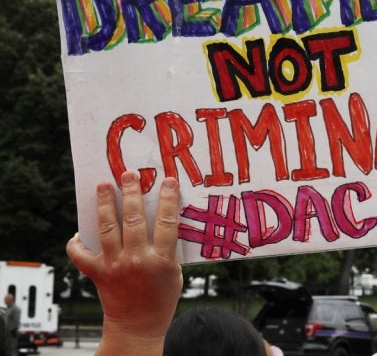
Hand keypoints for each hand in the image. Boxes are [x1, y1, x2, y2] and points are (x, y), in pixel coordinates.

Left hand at [67, 171, 182, 355]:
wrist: (138, 327)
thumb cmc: (161, 299)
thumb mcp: (174, 272)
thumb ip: (167, 248)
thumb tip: (160, 219)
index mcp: (161, 261)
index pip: (166, 222)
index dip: (168, 199)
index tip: (168, 181)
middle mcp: (137, 260)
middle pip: (133, 219)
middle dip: (131, 193)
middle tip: (128, 174)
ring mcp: (115, 266)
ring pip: (107, 229)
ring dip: (104, 205)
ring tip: (103, 186)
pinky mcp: (98, 273)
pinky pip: (81, 254)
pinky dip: (76, 242)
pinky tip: (79, 231)